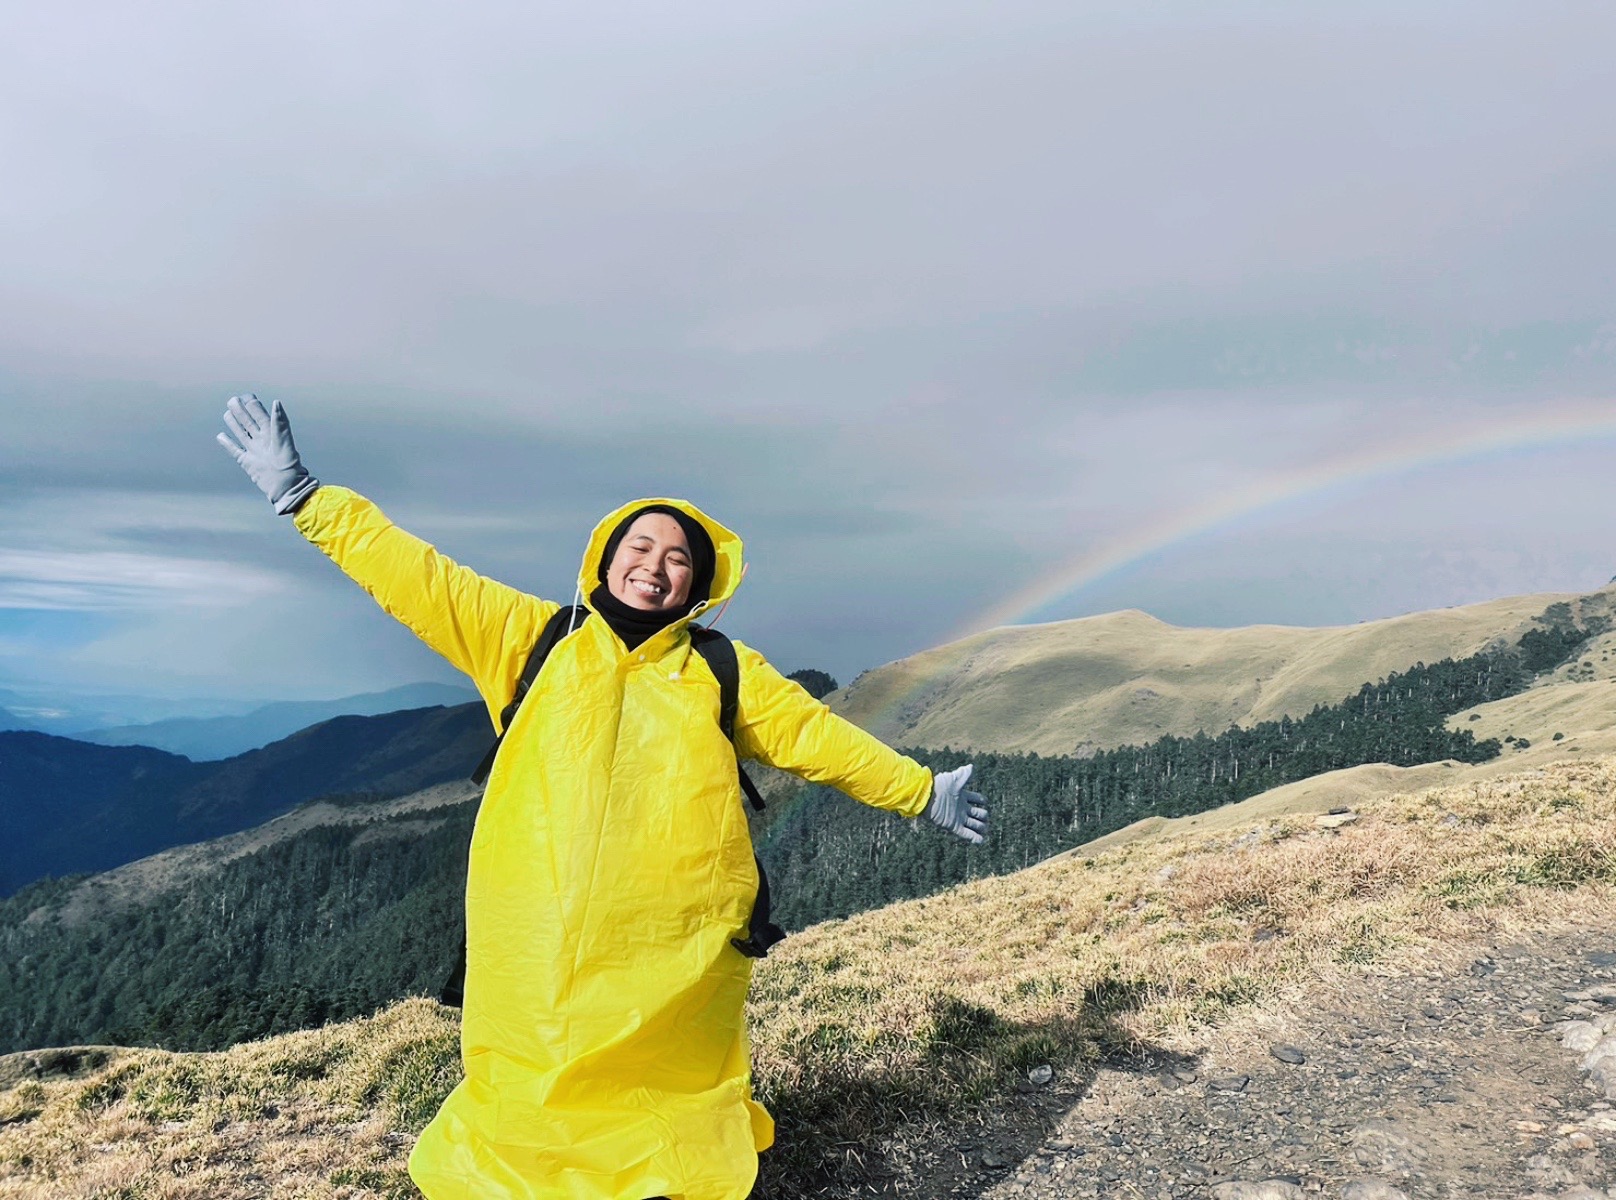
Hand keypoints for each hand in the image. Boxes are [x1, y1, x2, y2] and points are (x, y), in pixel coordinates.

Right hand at [217, 395, 318, 514]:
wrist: (285, 485)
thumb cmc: (288, 463)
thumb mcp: (284, 440)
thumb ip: (279, 422)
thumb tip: (276, 402)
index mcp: (271, 433)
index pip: (260, 415)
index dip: (253, 405)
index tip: (247, 396)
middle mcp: (261, 440)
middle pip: (248, 422)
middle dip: (240, 410)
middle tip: (233, 400)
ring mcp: (253, 450)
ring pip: (241, 433)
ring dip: (233, 423)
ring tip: (227, 413)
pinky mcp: (246, 461)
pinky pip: (234, 449)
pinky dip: (227, 442)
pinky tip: (221, 435)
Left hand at [924, 764, 987, 843]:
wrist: (926, 797)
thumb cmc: (939, 786)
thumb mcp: (953, 779)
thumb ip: (964, 775)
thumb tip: (971, 766)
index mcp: (962, 796)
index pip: (977, 799)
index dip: (982, 800)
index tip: (984, 801)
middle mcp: (961, 808)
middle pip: (977, 813)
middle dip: (983, 816)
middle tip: (986, 818)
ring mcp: (958, 818)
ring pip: (973, 824)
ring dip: (980, 827)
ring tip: (985, 829)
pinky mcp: (953, 826)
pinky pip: (966, 833)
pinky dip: (974, 837)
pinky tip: (981, 840)